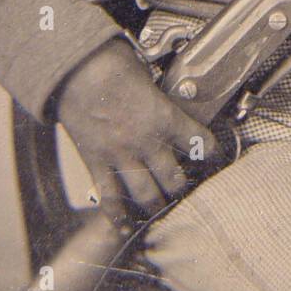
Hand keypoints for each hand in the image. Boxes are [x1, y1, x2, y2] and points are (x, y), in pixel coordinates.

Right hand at [56, 38, 219, 230]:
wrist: (75, 68)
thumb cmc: (111, 63)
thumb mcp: (147, 74)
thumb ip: (157, 94)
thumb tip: (162, 99)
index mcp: (164, 117)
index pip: (200, 142)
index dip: (211, 151)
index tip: (215, 157)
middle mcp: (147, 142)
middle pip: (174, 181)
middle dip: (182, 191)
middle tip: (187, 194)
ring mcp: (120, 155)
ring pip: (145, 195)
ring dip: (156, 206)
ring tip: (162, 211)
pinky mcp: (96, 161)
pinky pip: (108, 196)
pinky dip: (116, 215)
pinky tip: (123, 227)